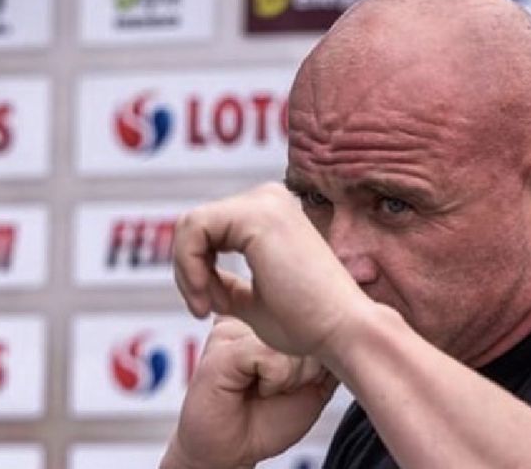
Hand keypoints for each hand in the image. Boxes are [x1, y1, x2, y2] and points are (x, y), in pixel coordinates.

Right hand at [160, 317, 337, 468]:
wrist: (231, 451)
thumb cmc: (267, 420)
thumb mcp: (314, 384)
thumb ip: (329, 355)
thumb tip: (353, 332)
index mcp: (270, 321)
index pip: (316, 321)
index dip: (319, 358)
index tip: (297, 380)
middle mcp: (252, 318)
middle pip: (309, 330)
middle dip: (307, 370)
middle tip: (278, 388)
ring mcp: (235, 328)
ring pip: (292, 343)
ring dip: (291, 379)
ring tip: (266, 389)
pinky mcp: (223, 346)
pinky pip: (272, 356)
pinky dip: (274, 382)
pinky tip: (255, 390)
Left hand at [171, 182, 370, 355]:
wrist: (342, 331)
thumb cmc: (309, 323)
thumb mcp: (253, 300)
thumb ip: (226, 283)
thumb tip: (199, 277)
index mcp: (273, 214)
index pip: (209, 230)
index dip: (195, 271)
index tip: (210, 308)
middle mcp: (271, 199)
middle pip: (196, 224)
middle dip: (190, 271)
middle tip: (206, 309)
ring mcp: (266, 202)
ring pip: (190, 225)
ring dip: (189, 271)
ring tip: (211, 305)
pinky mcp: (257, 214)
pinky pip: (194, 228)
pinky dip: (190, 266)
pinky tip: (211, 297)